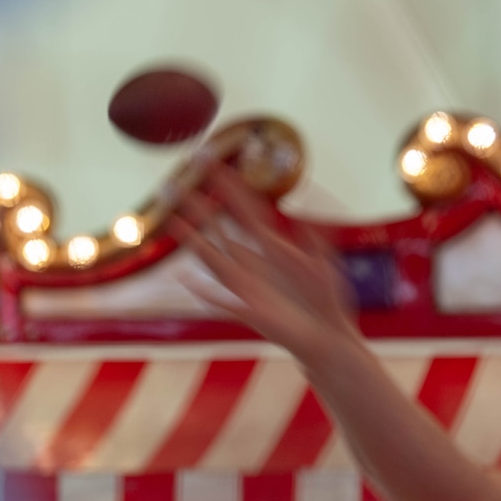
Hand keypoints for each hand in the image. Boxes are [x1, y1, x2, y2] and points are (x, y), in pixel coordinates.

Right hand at [168, 168, 357, 360]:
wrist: (326, 337)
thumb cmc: (325, 300)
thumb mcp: (324, 259)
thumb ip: (316, 231)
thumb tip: (312, 197)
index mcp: (270, 248)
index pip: (245, 210)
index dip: (229, 187)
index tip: (213, 163)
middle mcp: (251, 264)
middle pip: (218, 229)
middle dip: (198, 207)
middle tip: (175, 184)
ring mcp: (246, 287)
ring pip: (213, 258)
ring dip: (193, 240)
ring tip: (174, 220)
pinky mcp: (249, 311)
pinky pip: (221, 299)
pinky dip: (203, 289)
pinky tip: (184, 276)